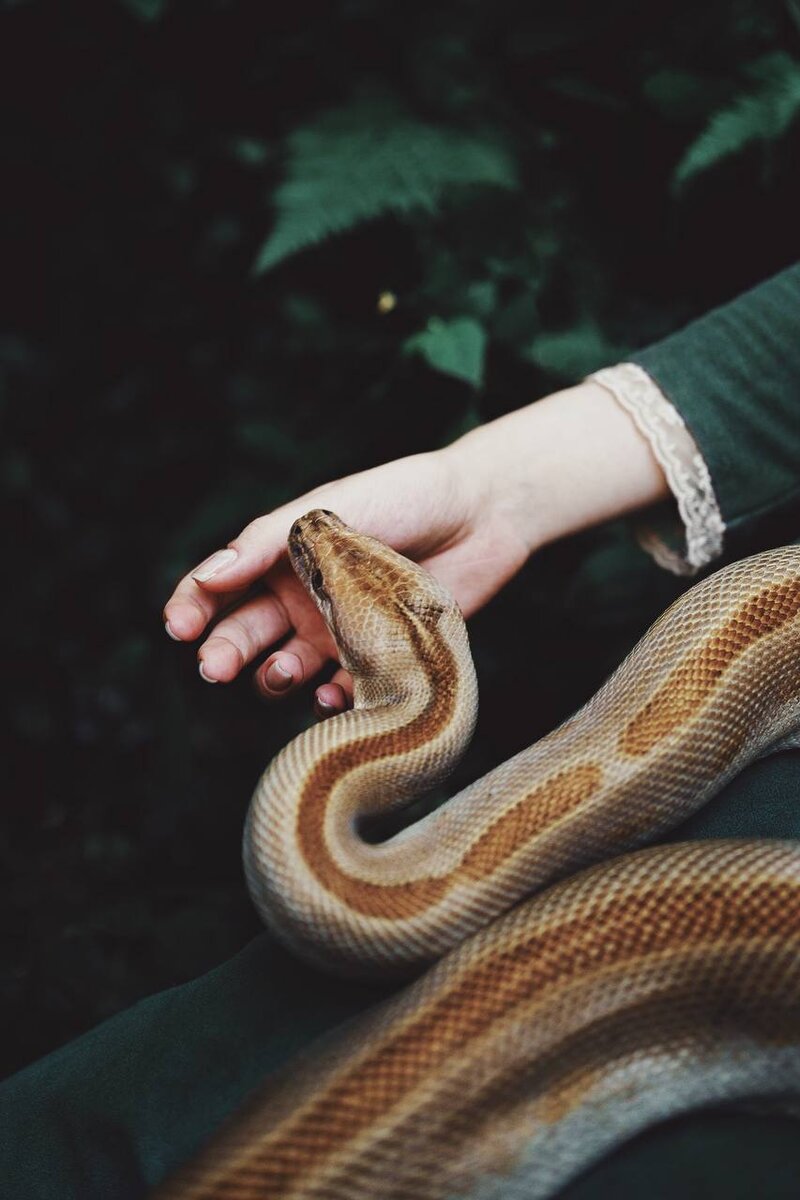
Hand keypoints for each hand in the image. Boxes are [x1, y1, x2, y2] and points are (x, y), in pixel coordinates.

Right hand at [163, 449, 530, 716]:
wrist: (481, 515)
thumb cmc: (403, 497)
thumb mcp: (327, 510)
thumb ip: (265, 543)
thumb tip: (206, 576)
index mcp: (281, 556)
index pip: (219, 586)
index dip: (191, 607)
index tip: (177, 627)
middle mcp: (301, 596)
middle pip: (244, 634)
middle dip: (222, 653)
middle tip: (214, 668)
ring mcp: (337, 630)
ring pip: (284, 669)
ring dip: (272, 678)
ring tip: (281, 674)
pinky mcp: (375, 658)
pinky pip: (339, 693)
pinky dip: (328, 701)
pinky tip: (331, 695)